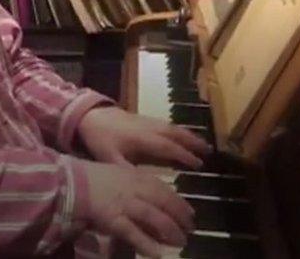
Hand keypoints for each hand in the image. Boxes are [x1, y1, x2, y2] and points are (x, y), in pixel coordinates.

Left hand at [77, 106, 211, 168]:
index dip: (184, 155)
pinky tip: (184, 135)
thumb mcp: (109, 158)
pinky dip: (179, 129)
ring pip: (173, 127)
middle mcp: (149, 128)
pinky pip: (167, 123)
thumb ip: (126, 170)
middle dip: (193, 143)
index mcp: (143, 139)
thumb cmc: (99, 138)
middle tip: (209, 152)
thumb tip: (143, 184)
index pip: (168, 147)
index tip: (198, 164)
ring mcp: (148, 121)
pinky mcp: (144, 118)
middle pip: (176, 134)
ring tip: (203, 144)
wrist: (90, 115)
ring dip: (189, 135)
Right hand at [81, 160, 193, 254]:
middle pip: (163, 202)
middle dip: (180, 216)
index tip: (190, 212)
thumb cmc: (90, 176)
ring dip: (170, 230)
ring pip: (153, 217)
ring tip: (181, 242)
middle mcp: (134, 188)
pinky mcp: (113, 219)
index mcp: (134, 175)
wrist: (69, 182)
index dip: (179, 201)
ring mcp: (124, 204)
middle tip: (191, 229)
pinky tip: (157, 254)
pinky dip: (146, 244)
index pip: (163, 189)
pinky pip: (133, 233)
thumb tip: (152, 197)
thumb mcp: (116, 172)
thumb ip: (133, 183)